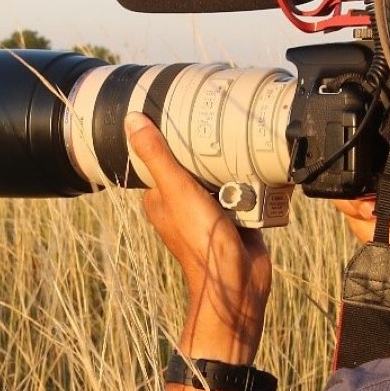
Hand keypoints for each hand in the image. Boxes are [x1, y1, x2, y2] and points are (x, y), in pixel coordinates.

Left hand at [126, 113, 270, 364]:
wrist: (238, 281)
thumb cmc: (200, 241)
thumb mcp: (176, 190)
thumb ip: (156, 156)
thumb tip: (131, 120)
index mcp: (160, 198)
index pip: (161, 157)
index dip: (169, 135)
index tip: (180, 109)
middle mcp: (183, 203)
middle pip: (194, 163)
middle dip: (205, 146)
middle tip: (217, 118)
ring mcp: (211, 209)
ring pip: (221, 173)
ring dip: (231, 161)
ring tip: (240, 134)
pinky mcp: (237, 215)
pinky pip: (244, 188)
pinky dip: (251, 178)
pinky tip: (258, 159)